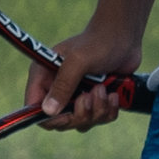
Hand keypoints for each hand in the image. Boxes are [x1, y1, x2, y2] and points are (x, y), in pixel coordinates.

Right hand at [24, 24, 146, 132]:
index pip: (34, 107)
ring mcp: (77, 95)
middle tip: (92, 95)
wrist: (124, 36)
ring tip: (104, 90)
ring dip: (97, 111)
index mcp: (44, 76)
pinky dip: (108, 111)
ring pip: (81, 123)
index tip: (67, 115)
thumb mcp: (78, 62)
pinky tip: (113, 95)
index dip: (50, 117)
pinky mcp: (94, 100)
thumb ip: (63, 85)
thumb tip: (48, 110)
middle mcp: (57, 88)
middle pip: (61, 120)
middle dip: (80, 113)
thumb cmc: (98, 42)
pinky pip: (98, 119)